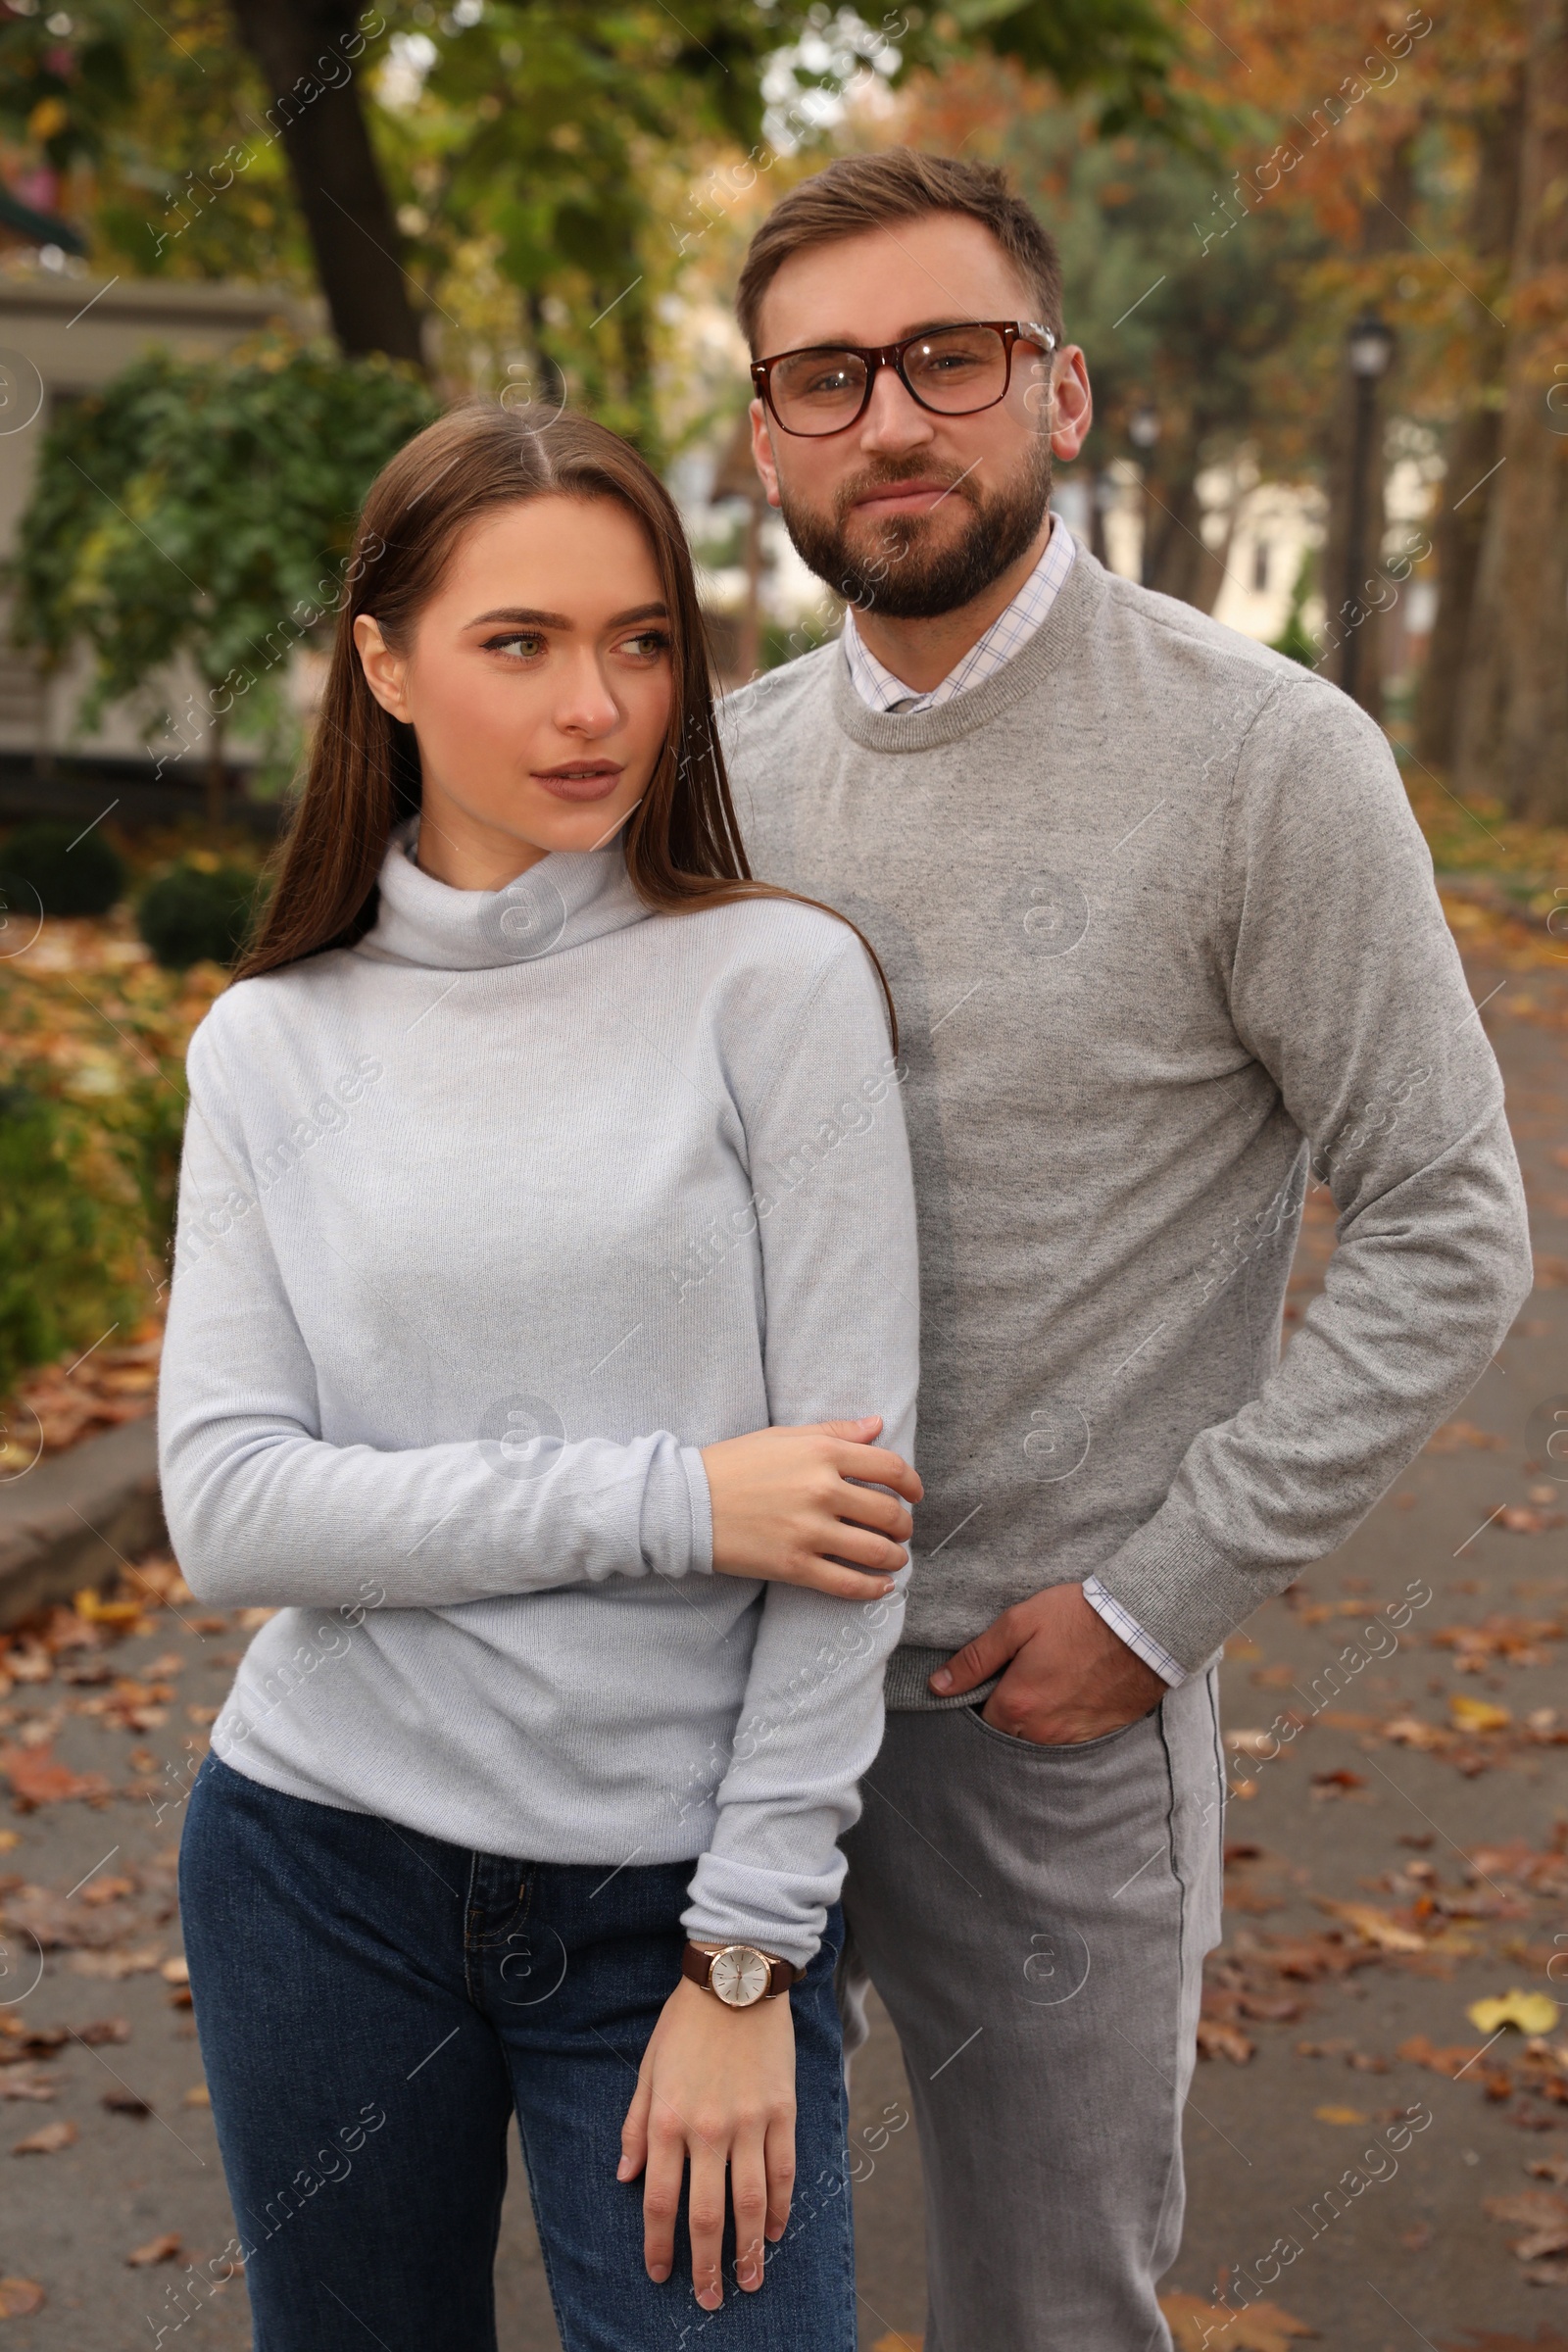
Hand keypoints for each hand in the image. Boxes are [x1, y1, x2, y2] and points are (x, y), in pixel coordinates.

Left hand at [618, 1976, 795, 2308]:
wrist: (737, 1976)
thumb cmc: (686, 2021)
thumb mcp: (649, 2068)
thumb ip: (637, 2125)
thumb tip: (627, 2176)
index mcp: (668, 2120)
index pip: (660, 2200)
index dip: (658, 2245)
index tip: (659, 2274)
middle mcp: (708, 2129)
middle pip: (706, 2215)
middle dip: (706, 2265)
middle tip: (709, 2300)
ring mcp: (749, 2122)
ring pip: (750, 2204)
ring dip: (749, 2251)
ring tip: (749, 2283)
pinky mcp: (782, 2111)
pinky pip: (783, 2172)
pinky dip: (780, 2208)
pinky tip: (775, 2232)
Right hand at [702, 1417, 921, 1599]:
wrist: (687, 1503)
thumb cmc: (735, 1464)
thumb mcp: (785, 1436)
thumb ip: (835, 1431)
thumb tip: (877, 1424)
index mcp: (823, 1453)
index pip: (890, 1469)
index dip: (912, 1484)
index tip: (914, 1495)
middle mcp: (822, 1491)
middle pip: (888, 1513)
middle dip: (903, 1525)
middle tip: (900, 1530)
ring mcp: (809, 1532)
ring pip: (875, 1551)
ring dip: (895, 1558)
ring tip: (895, 1558)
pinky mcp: (794, 1566)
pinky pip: (847, 1584)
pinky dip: (872, 1588)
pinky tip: (881, 1586)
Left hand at [930, 1581, 1165, 1742]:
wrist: (1142, 1627)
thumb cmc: (1079, 1618)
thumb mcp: (1019, 1624)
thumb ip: (976, 1658)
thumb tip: (938, 1685)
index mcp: (1016, 1704)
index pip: (980, 1716)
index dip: (981, 1694)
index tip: (994, 1675)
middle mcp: (1041, 1731)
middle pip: (1007, 1730)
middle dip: (1007, 1707)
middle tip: (1023, 1673)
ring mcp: (1071, 1736)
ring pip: (1036, 1737)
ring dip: (1035, 1716)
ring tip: (1049, 1679)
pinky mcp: (1096, 1734)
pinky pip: (1066, 1737)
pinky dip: (1062, 1719)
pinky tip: (1070, 1690)